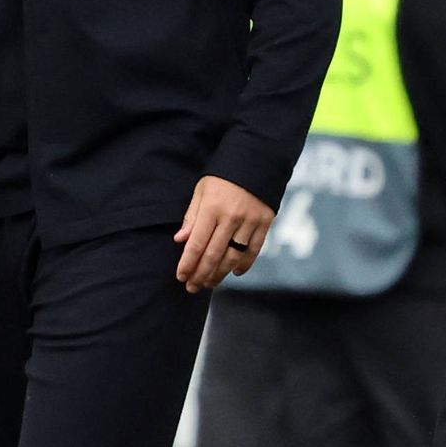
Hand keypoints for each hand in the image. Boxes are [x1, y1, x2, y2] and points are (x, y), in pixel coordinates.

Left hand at [172, 175, 274, 291]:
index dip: (188, 263)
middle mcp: (231, 217)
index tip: (181, 277)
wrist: (257, 159)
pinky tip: (234, 273)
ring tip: (209, 283)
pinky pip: (254, 250)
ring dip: (220, 273)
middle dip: (201, 274)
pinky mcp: (265, 222)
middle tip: (192, 288)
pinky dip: (244, 264)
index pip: (197, 243)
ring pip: (233, 256)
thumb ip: (192, 217)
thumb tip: (180, 240)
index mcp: (212, 208)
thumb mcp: (202, 191)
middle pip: (214, 254)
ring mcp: (250, 221)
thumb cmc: (223, 177)